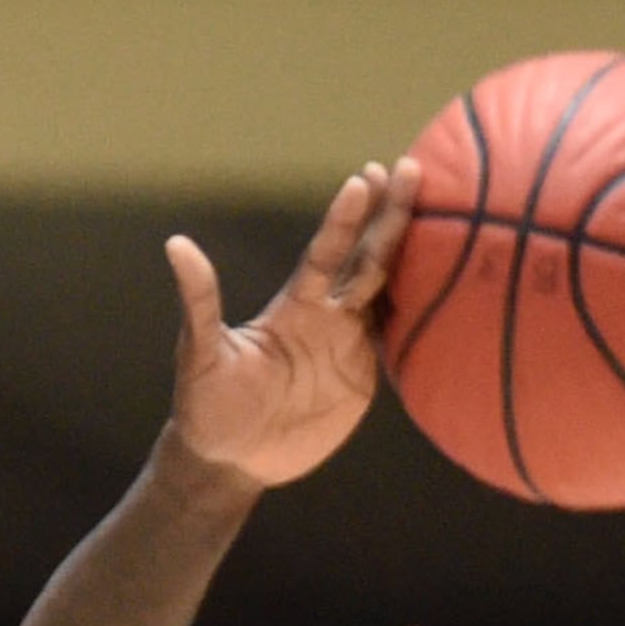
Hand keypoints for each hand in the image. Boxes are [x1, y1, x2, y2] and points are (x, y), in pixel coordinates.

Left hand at [165, 163, 417, 493]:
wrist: (229, 459)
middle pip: (366, 257)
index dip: (345, 219)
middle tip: (411, 166)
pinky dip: (421, 312)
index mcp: (294, 305)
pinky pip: (396, 339)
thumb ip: (199, 302)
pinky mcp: (361, 378)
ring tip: (443, 209)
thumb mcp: (200, 355)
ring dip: (412, 252)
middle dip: (389, 214)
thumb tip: (176, 245)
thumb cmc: (207, 405)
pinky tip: (448, 282)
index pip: (326, 253)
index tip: (364, 178)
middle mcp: (326, 314)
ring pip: (388, 288)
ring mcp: (348, 344)